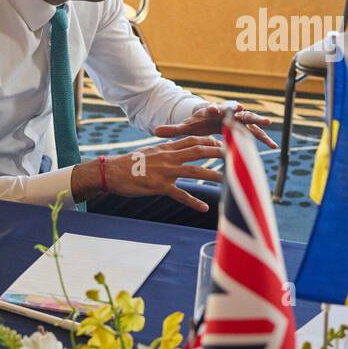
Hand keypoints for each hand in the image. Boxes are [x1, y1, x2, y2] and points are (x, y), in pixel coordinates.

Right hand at [74, 136, 224, 212]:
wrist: (112, 171)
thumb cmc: (130, 164)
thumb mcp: (151, 152)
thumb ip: (166, 151)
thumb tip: (177, 151)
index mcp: (167, 148)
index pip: (193, 140)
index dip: (210, 141)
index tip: (224, 143)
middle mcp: (169, 157)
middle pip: (199, 150)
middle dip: (218, 152)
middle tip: (235, 154)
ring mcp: (165, 171)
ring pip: (195, 170)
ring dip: (213, 175)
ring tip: (228, 180)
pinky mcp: (159, 186)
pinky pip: (180, 194)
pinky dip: (193, 202)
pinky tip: (204, 208)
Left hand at [154, 102, 276, 148]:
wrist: (211, 116)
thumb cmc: (199, 121)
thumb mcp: (186, 126)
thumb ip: (172, 129)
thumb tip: (154, 131)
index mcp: (211, 111)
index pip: (211, 109)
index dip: (211, 109)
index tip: (211, 110)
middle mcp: (227, 113)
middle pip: (235, 111)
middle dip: (241, 112)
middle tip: (244, 111)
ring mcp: (237, 120)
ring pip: (249, 120)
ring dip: (258, 123)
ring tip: (267, 124)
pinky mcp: (244, 128)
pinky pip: (255, 133)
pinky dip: (264, 138)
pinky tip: (273, 146)